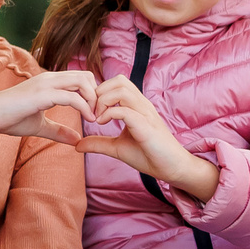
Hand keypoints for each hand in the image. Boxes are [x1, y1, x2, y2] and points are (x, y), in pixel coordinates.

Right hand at [0, 70, 95, 142]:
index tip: (95, 113)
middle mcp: (50, 78)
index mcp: (50, 82)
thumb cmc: (9, 118)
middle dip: (97, 94)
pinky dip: (85, 107)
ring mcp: (46, 84)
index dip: (92, 94)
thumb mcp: (39, 126)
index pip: (81, 78)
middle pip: (86, 76)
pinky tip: (88, 120)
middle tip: (98, 114)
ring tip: (94, 117)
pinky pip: (72, 97)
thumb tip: (77, 140)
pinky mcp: (42, 95)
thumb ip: (58, 131)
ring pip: (82, 81)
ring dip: (94, 99)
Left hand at [79, 77, 219, 202]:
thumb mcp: (117, 148)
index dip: (98, 92)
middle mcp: (142, 105)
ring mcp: (145, 114)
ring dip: (103, 101)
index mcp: (135, 106)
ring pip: (122, 90)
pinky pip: (126, 111)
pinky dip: (110, 114)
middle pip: (118, 80)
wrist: (171, 168)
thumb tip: (77, 145)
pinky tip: (102, 124)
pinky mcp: (146, 127)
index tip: (90, 110)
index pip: (116, 83)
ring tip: (97, 118)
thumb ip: (98, 143)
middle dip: (99, 93)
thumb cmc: (148, 155)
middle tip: (91, 112)